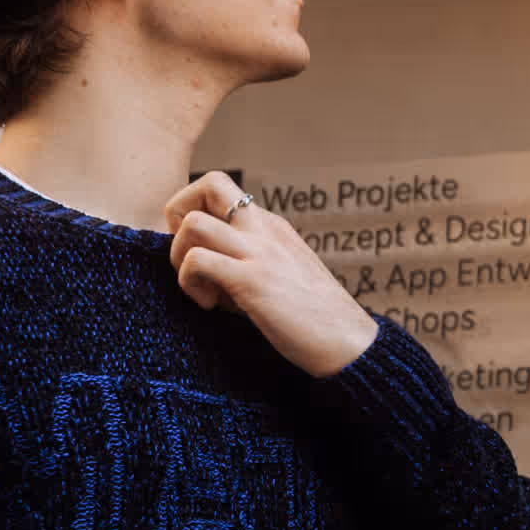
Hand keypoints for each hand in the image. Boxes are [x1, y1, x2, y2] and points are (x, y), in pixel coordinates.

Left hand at [165, 171, 380, 376]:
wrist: (351, 345)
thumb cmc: (317, 320)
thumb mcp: (282, 275)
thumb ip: (249, 262)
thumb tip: (208, 269)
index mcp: (273, 228)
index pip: (220, 191)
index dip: (195, 214)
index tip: (202, 252)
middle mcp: (266, 231)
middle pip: (209, 183)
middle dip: (178, 213)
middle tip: (188, 253)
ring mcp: (260, 254)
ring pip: (193, 223)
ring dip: (179, 257)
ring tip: (201, 289)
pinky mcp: (253, 281)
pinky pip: (197, 261)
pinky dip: (189, 284)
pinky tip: (211, 306)